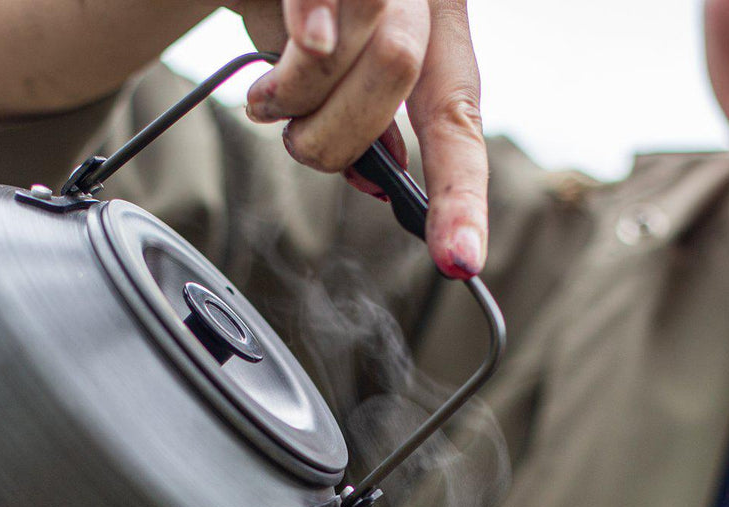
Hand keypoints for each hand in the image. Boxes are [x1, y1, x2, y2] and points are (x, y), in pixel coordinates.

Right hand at [234, 0, 487, 276]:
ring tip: (267, 87)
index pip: (457, 120)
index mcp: (436, 26)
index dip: (461, 195)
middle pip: (398, 70)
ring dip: (291, 92)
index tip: (461, 260)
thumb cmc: (289, 2)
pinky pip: (313, 15)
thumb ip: (364, 119)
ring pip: (345, 47)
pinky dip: (294, 51)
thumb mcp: (335, 65)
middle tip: (292, 130)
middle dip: (334, 129)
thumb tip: (378, 177)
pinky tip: (284, 42)